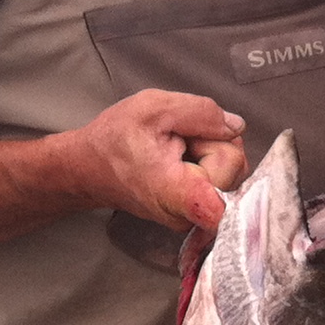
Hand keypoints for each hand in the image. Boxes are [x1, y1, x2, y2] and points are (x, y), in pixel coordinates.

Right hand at [66, 90, 247, 234]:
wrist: (89, 168)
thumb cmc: (114, 140)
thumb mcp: (153, 108)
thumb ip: (201, 113)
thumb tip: (235, 126)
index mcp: (179, 194)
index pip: (228, 192)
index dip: (228, 156)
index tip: (203, 144)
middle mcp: (192, 215)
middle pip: (234, 166)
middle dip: (212, 141)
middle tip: (177, 138)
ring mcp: (197, 217)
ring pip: (231, 171)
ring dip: (209, 149)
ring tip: (177, 146)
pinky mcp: (200, 212)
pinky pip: (223, 178)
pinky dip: (207, 160)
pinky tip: (182, 157)